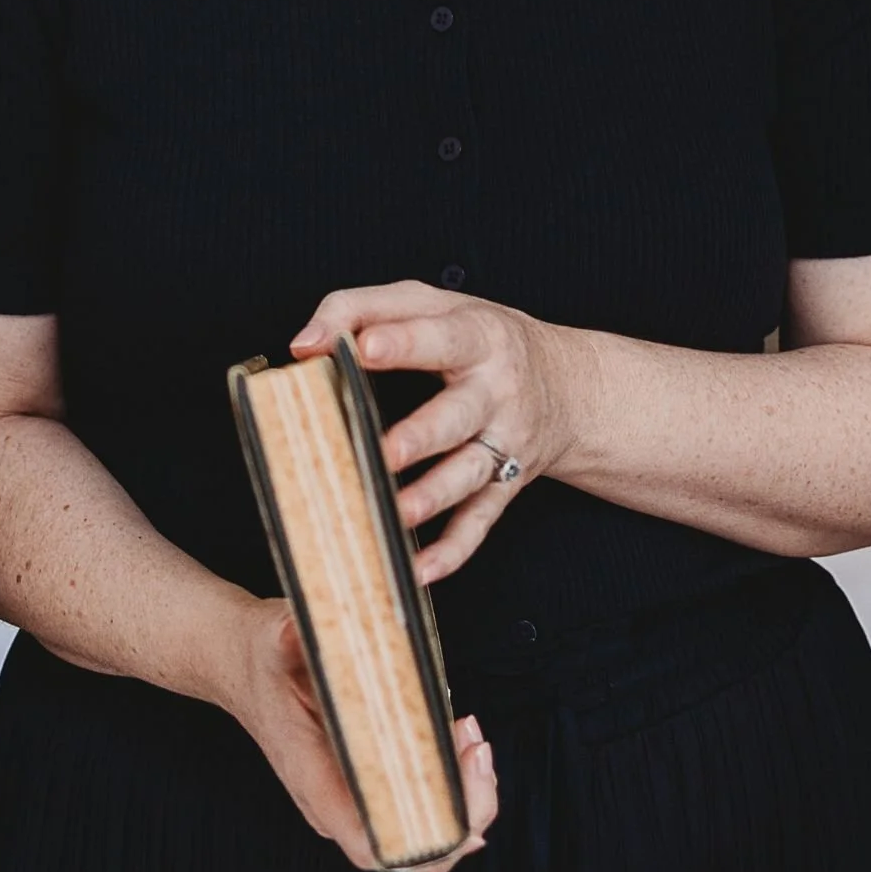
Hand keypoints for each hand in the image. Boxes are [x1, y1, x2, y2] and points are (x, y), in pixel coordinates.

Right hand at [218, 593, 495, 871]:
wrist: (236, 659)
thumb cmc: (259, 655)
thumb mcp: (278, 634)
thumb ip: (304, 633)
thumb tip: (336, 620)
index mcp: (314, 780)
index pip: (375, 844)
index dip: (429, 830)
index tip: (460, 769)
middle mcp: (334, 805)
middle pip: (415, 856)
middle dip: (464, 812)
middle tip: (476, 747)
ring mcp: (350, 801)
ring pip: (423, 839)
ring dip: (464, 799)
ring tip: (473, 741)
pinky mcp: (364, 784)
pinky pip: (418, 811)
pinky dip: (453, 789)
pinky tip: (466, 752)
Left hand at [291, 279, 589, 582]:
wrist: (566, 384)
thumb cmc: (479, 338)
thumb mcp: (429, 302)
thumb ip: (361, 308)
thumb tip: (304, 344)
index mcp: (477, 338)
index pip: (440, 337)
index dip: (401, 343)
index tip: (361, 348)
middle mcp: (495, 393)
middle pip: (459, 416)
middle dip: (422, 435)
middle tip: (385, 451)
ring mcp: (504, 444)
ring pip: (470, 474)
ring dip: (433, 497)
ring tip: (396, 513)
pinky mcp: (506, 485)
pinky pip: (481, 522)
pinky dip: (454, 550)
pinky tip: (420, 569)